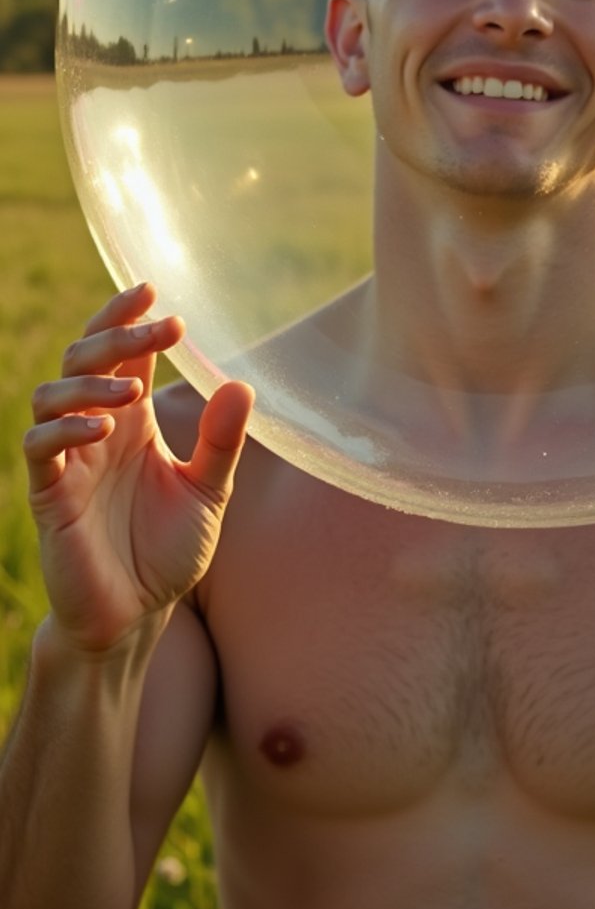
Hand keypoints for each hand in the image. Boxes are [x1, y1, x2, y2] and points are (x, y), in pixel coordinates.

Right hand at [25, 282, 252, 654]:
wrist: (135, 616)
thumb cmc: (166, 551)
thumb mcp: (208, 493)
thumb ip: (221, 443)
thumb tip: (239, 384)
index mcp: (132, 420)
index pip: (121, 351)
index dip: (129, 317)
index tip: (156, 292)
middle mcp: (96, 430)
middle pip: (84, 358)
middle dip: (117, 335)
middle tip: (159, 327)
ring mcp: (68, 461)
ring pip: (52, 395)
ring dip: (89, 381)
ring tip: (131, 388)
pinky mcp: (49, 496)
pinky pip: (40, 448)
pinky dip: (67, 431)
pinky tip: (104, 429)